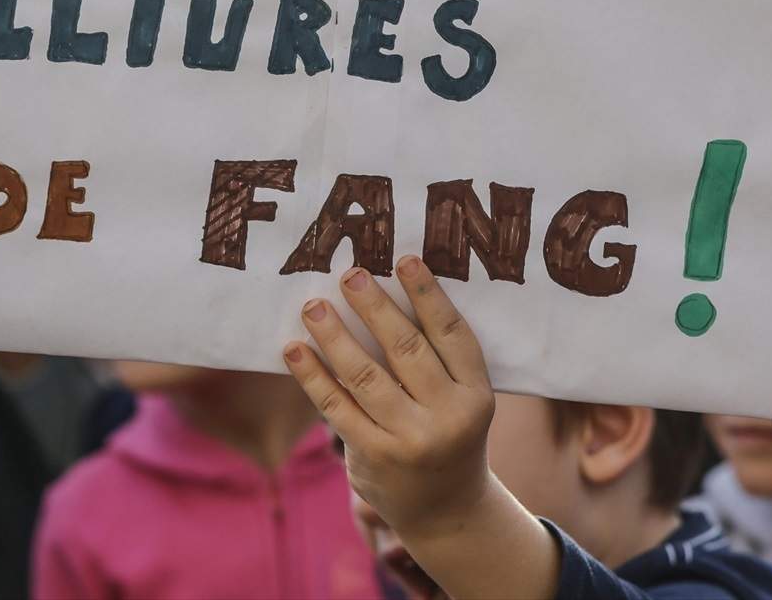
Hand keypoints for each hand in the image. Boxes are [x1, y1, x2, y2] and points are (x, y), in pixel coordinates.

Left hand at [284, 258, 559, 599]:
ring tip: (313, 305)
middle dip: (374, 306)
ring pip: (365, 376)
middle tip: (349, 272)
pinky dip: (312, 375)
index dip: (428, 294)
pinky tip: (294, 349)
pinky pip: (336, 407)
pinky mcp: (373, 458)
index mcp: (477, 395)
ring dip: (334, 335)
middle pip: (406, 349)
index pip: (452, 335)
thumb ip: (435, 359)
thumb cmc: (448, 435)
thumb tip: (378, 295)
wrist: (447, 512)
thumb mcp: (461, 401)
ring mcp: (409, 441)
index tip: (404, 259)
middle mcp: (448, 418)